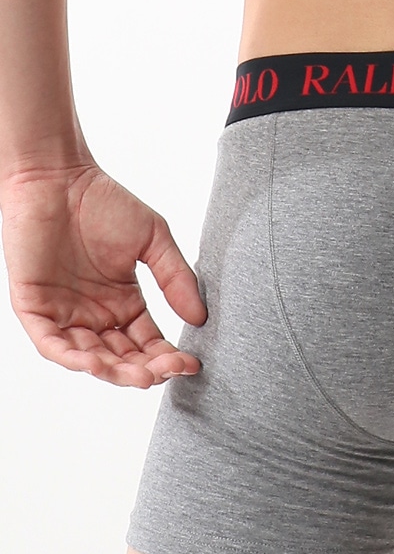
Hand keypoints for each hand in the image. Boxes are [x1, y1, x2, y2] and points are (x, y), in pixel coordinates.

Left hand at [0, 163, 207, 387]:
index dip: (169, 357)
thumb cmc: (104, 201)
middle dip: (146, 370)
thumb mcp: (154, 240)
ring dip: (114, 371)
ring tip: (140, 375)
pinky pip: (51, 344)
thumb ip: (176, 279)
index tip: (191, 362)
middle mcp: (95, 314)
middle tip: (168, 371)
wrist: (58, 177)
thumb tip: (199, 319)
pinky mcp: (34, 307)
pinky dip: (73, 358)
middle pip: (122, 357)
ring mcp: (64, 313)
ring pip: (89, 357)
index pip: (148, 343)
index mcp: (124, 303)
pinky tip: (97, 364)